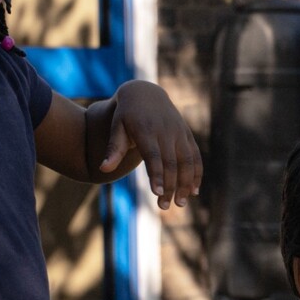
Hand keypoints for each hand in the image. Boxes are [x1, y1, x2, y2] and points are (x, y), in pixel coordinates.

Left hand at [103, 81, 202, 208]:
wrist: (145, 93)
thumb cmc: (126, 115)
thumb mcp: (116, 127)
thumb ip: (113, 149)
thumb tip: (103, 169)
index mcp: (146, 130)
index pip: (153, 155)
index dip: (156, 174)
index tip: (157, 193)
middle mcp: (166, 131)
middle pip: (171, 163)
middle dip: (170, 186)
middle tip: (164, 207)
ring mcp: (179, 133)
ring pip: (187, 161)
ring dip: (186, 184)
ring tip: (181, 203)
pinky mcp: (187, 135)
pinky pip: (195, 156)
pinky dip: (196, 173)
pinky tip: (194, 191)